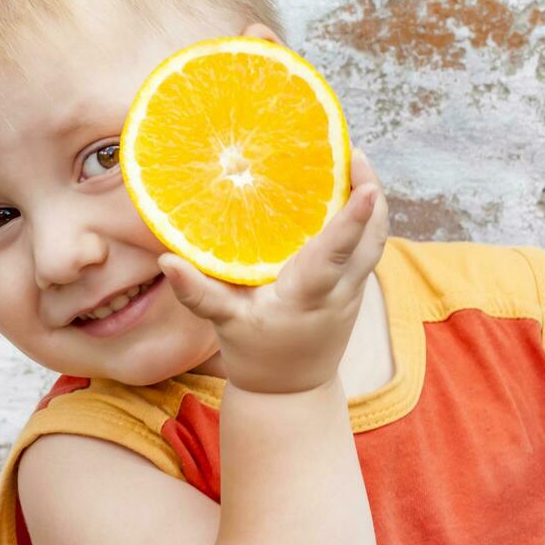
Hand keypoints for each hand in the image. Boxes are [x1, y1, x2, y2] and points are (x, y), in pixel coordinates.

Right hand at [157, 147, 389, 394]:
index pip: (335, 255)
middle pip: (371, 240)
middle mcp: (340, 291)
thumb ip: (197, 293)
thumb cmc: (256, 355)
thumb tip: (166, 261)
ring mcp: (354, 290)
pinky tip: (351, 188)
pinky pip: (370, 246)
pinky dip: (367, 217)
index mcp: (308, 297)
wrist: (290, 392)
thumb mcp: (224, 325)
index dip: (352, 221)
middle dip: (372, 195)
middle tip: (355, 152)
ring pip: (377, 241)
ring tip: (355, 159)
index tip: (367, 188)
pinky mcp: (355, 287)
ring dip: (374, 203)